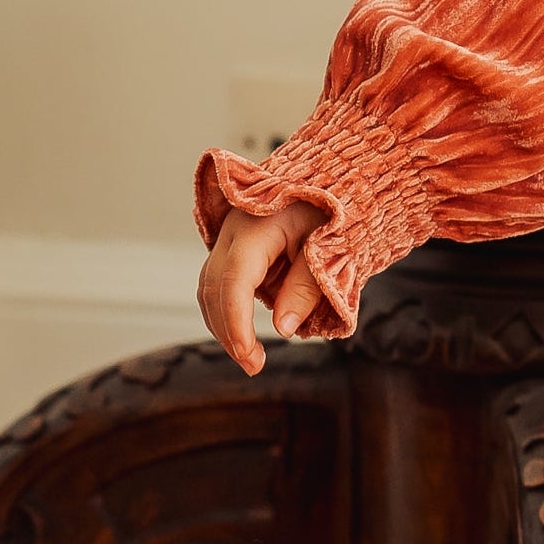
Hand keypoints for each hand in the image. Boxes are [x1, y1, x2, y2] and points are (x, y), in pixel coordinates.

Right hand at [197, 199, 325, 373]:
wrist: (331, 177)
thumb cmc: (333, 207)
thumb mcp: (329, 247)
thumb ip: (306, 287)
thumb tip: (282, 328)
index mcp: (254, 227)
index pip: (233, 283)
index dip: (237, 324)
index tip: (249, 357)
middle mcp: (231, 232)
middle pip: (214, 289)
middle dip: (228, 332)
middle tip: (254, 365)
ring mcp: (228, 238)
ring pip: (210, 288)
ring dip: (224, 325)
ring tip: (250, 357)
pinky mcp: (233, 248)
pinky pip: (220, 283)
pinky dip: (228, 310)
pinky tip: (245, 332)